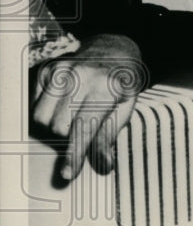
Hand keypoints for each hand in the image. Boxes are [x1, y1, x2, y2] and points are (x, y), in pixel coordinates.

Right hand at [31, 34, 146, 181]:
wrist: (113, 51)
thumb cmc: (121, 84)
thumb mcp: (125, 110)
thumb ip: (110, 136)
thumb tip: (103, 165)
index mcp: (105, 89)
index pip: (84, 130)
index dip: (75, 155)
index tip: (67, 174)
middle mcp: (80, 77)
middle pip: (59, 127)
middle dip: (68, 138)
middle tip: (81, 130)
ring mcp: (61, 71)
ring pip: (42, 117)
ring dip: (54, 126)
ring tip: (72, 118)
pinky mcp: (48, 70)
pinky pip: (34, 104)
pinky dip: (45, 112)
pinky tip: (61, 105)